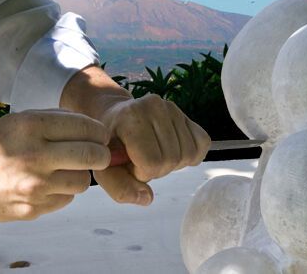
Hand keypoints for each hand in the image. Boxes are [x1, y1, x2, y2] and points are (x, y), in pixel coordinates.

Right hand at [0, 110, 110, 222]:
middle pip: (91, 156)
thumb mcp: (18, 120)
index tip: (100, 135)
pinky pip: (66, 199)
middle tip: (99, 153)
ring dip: (81, 174)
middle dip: (102, 153)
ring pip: (83, 181)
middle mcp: (33, 156)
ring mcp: (34, 186)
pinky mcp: (33, 209)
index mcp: (30, 127)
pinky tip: (47, 183)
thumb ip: (55, 119)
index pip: (84, 128)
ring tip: (66, 168)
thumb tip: (93, 128)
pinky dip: (63, 191)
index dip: (99, 131)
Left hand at [94, 94, 210, 205]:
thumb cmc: (110, 146)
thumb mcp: (104, 169)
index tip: (130, 165)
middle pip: (171, 160)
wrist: (114, 119)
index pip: (152, 162)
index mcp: (131, 117)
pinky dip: (189, 156)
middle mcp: (154, 106)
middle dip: (156, 170)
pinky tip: (170, 151)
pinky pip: (201, 145)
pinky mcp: (187, 115)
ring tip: (153, 154)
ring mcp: (173, 109)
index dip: (142, 173)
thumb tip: (146, 198)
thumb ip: (119, 187)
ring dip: (172, 165)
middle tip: (140, 160)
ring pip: (188, 154)